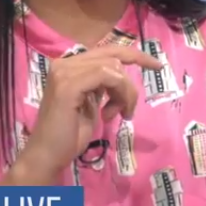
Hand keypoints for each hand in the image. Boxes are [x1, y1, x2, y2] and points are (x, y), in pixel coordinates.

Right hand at [12, 44, 163, 183]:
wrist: (48, 154)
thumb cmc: (69, 133)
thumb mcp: (91, 103)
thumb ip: (102, 85)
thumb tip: (121, 78)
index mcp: (70, 65)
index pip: (108, 51)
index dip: (135, 55)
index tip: (157, 65)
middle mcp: (65, 63)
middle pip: (114, 57)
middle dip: (130, 84)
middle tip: (130, 109)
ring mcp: (65, 72)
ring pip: (114, 68)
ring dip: (125, 94)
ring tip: (118, 115)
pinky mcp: (68, 85)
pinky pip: (108, 76)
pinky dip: (118, 94)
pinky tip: (110, 114)